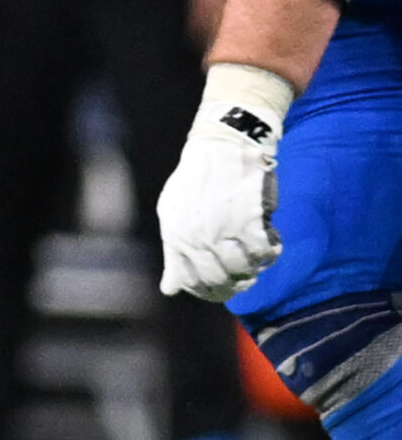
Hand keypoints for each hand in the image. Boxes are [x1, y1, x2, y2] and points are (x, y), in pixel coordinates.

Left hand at [157, 64, 290, 300]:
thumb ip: (173, 253)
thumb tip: (169, 289)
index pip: (190, 282)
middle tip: (247, 278)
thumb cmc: (196, 180)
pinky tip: (271, 243)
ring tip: (257, 259)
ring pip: (243, 270)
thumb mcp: (172, 214)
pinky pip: (263, 252)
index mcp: (175, 237)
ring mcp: (222, 231)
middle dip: (235, 285)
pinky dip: (270, 252)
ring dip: (253, 269)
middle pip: (218, 280)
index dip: (209, 292)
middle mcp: (195, 237)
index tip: (224, 290)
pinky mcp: (248, 221)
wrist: (221, 146)